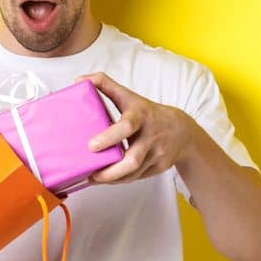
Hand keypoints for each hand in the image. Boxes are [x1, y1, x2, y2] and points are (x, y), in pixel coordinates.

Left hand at [78, 72, 196, 184]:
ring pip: (133, 173)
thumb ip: (105, 85)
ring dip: (112, 179)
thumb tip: (79, 80)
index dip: (109, 137)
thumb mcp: (129, 96)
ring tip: (94, 179)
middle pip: (132, 159)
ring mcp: (156, 153)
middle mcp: (150, 136)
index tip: (91, 146)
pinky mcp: (159, 166)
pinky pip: (137, 177)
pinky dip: (121, 180)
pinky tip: (108, 178)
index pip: (127, 126)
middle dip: (110, 171)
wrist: (181, 130)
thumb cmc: (148, 113)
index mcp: (141, 116)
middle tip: (91, 174)